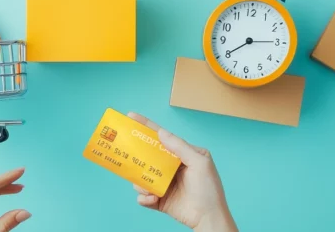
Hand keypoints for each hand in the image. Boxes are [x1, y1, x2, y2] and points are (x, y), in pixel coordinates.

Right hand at [127, 112, 237, 231]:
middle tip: (126, 153)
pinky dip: (144, 198)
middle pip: (147, 157)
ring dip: (140, 182)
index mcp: (181, 155)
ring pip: (141, 177)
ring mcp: (163, 183)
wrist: (208, 218)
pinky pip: (143, 196)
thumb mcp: (199, 163)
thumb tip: (161, 133)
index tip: (131, 117)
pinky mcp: (159, 199)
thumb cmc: (209, 190)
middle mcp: (170, 168)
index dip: (146, 127)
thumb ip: (180, 146)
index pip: (161, 138)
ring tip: (147, 188)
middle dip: (136, 156)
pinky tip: (152, 198)